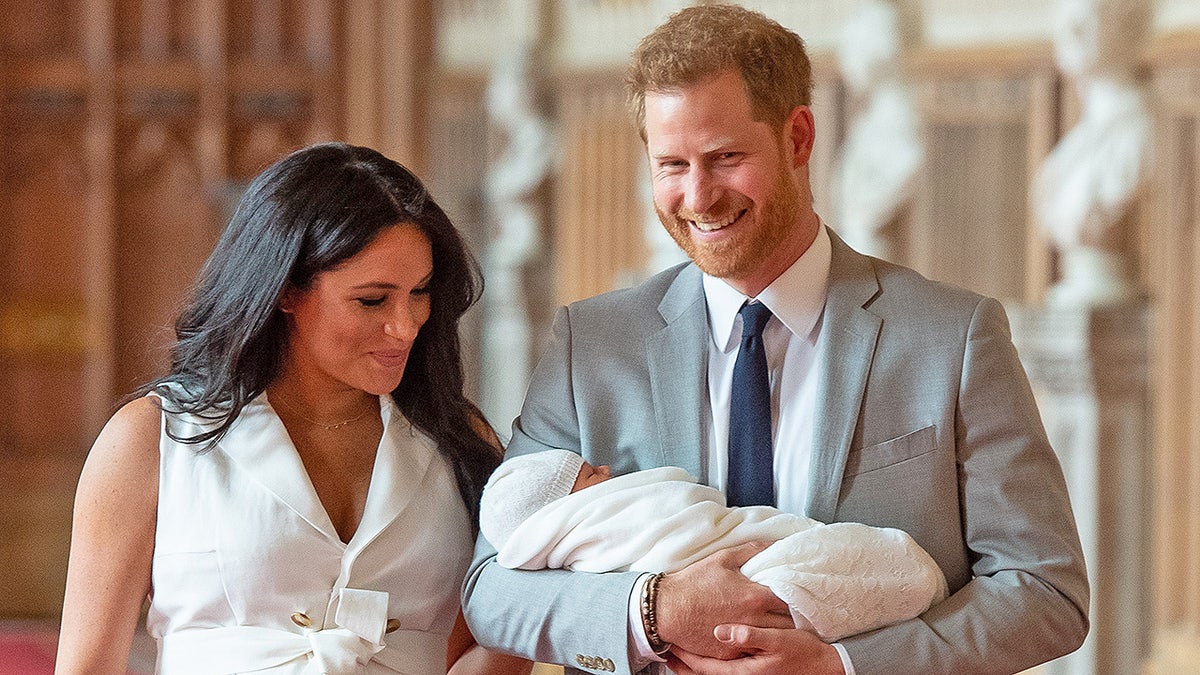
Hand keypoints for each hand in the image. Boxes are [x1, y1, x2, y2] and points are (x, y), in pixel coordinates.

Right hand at [655, 541, 792, 658]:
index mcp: (754, 597)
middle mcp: (753, 620)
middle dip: (793, 618)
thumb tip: (772, 545)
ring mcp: (742, 639)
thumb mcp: (722, 559)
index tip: (801, 593)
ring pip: (773, 640)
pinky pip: (754, 652)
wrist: (666, 609)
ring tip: (782, 627)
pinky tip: (761, 640)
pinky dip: (759, 646)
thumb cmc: (692, 583)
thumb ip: (750, 550)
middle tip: (797, 612)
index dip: (798, 596)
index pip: (790, 599)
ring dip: (779, 634)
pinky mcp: (730, 653)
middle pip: (788, 624)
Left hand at [666, 625, 844, 674]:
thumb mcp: (778, 641)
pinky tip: (709, 652)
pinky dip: (711, 663)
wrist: (825, 665)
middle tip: (665, 651)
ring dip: (695, 664)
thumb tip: (720, 631)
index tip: (669, 645)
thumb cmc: (804, 652)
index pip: (705, 667)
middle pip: (704, 674)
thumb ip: (749, 637)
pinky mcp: (754, 672)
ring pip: (713, 672)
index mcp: (744, 672)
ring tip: (679, 652)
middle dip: (684, 663)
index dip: (686, 657)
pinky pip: (725, 669)